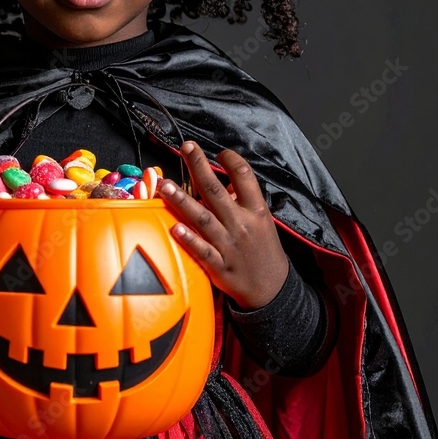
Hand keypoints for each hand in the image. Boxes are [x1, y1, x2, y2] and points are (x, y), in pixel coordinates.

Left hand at [157, 141, 287, 310]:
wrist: (273, 290)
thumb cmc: (264, 251)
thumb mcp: (263, 222)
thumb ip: (244, 201)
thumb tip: (227, 181)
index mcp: (256, 211)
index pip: (245, 177)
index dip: (231, 161)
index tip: (217, 153)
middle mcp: (242, 225)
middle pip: (216, 191)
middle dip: (199, 167)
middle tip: (185, 148)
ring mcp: (229, 245)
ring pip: (203, 218)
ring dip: (182, 201)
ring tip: (165, 185)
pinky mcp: (218, 266)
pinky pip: (202, 250)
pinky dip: (189, 239)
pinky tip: (174, 227)